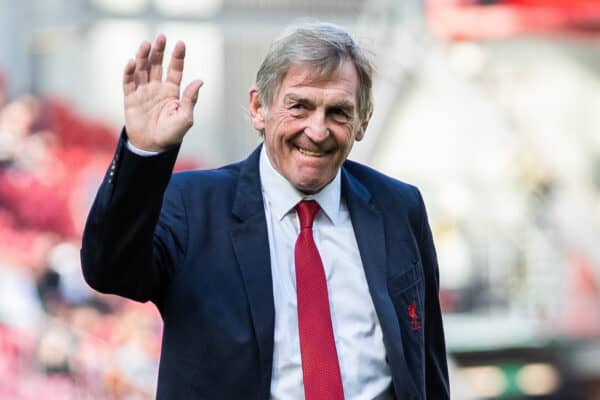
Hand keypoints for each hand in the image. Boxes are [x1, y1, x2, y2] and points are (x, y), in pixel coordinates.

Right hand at [123, 34, 202, 151]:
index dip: (177, 57)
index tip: (180, 43)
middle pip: (158, 64)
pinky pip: (128, 82)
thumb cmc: (172, 134)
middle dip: (159, 51)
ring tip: (146, 44)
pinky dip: (129, 71)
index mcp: (172, 91)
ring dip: (143, 56)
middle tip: (162, 37)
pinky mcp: (130, 98)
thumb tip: (199, 80)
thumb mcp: (185, 117)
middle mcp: (157, 88)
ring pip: (143, 69)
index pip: (175, 69)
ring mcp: (143, 92)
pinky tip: (132, 62)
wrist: (153, 148)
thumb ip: (191, 99)